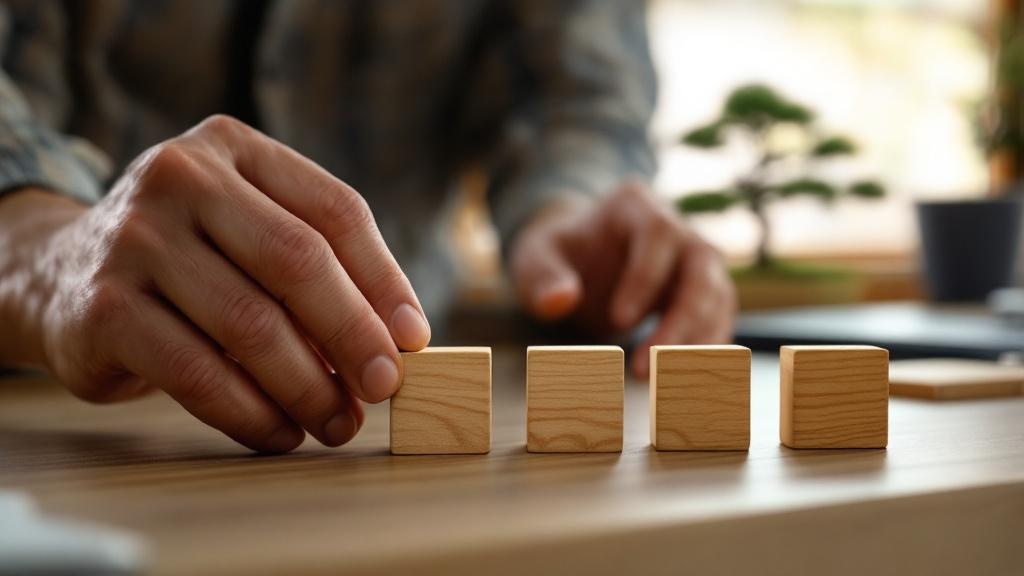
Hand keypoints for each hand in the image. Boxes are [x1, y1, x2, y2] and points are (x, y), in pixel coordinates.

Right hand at [5, 115, 429, 451]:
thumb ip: (315, 268)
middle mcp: (180, 177)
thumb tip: (396, 342)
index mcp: (233, 147)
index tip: (414, 338)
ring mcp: (135, 239)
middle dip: (354, 335)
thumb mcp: (247, 232)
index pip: (335, 210)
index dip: (385, 279)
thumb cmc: (188, 259)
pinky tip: (281, 433)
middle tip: (386, 388)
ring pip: (251, 325)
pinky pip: (198, 374)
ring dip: (308, 388)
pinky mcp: (103, 308)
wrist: (60, 274)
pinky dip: (252, 414)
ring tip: (338, 423)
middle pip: (298, 261)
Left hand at [509, 182, 735, 376]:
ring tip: (663, 384)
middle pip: (701, 267)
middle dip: (681, 321)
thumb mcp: (536, 258)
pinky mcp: (705, 294)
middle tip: (646, 368)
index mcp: (637, 205)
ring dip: (696, 344)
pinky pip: (717, 321)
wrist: (581, 262)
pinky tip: (682, 382)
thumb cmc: (560, 255)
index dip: (645, 278)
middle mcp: (679, 228)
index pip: (659, 233)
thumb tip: (559, 301)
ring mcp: (697, 261)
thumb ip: (543, 277)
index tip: (619, 321)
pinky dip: (704, 353)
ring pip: (717, 297)